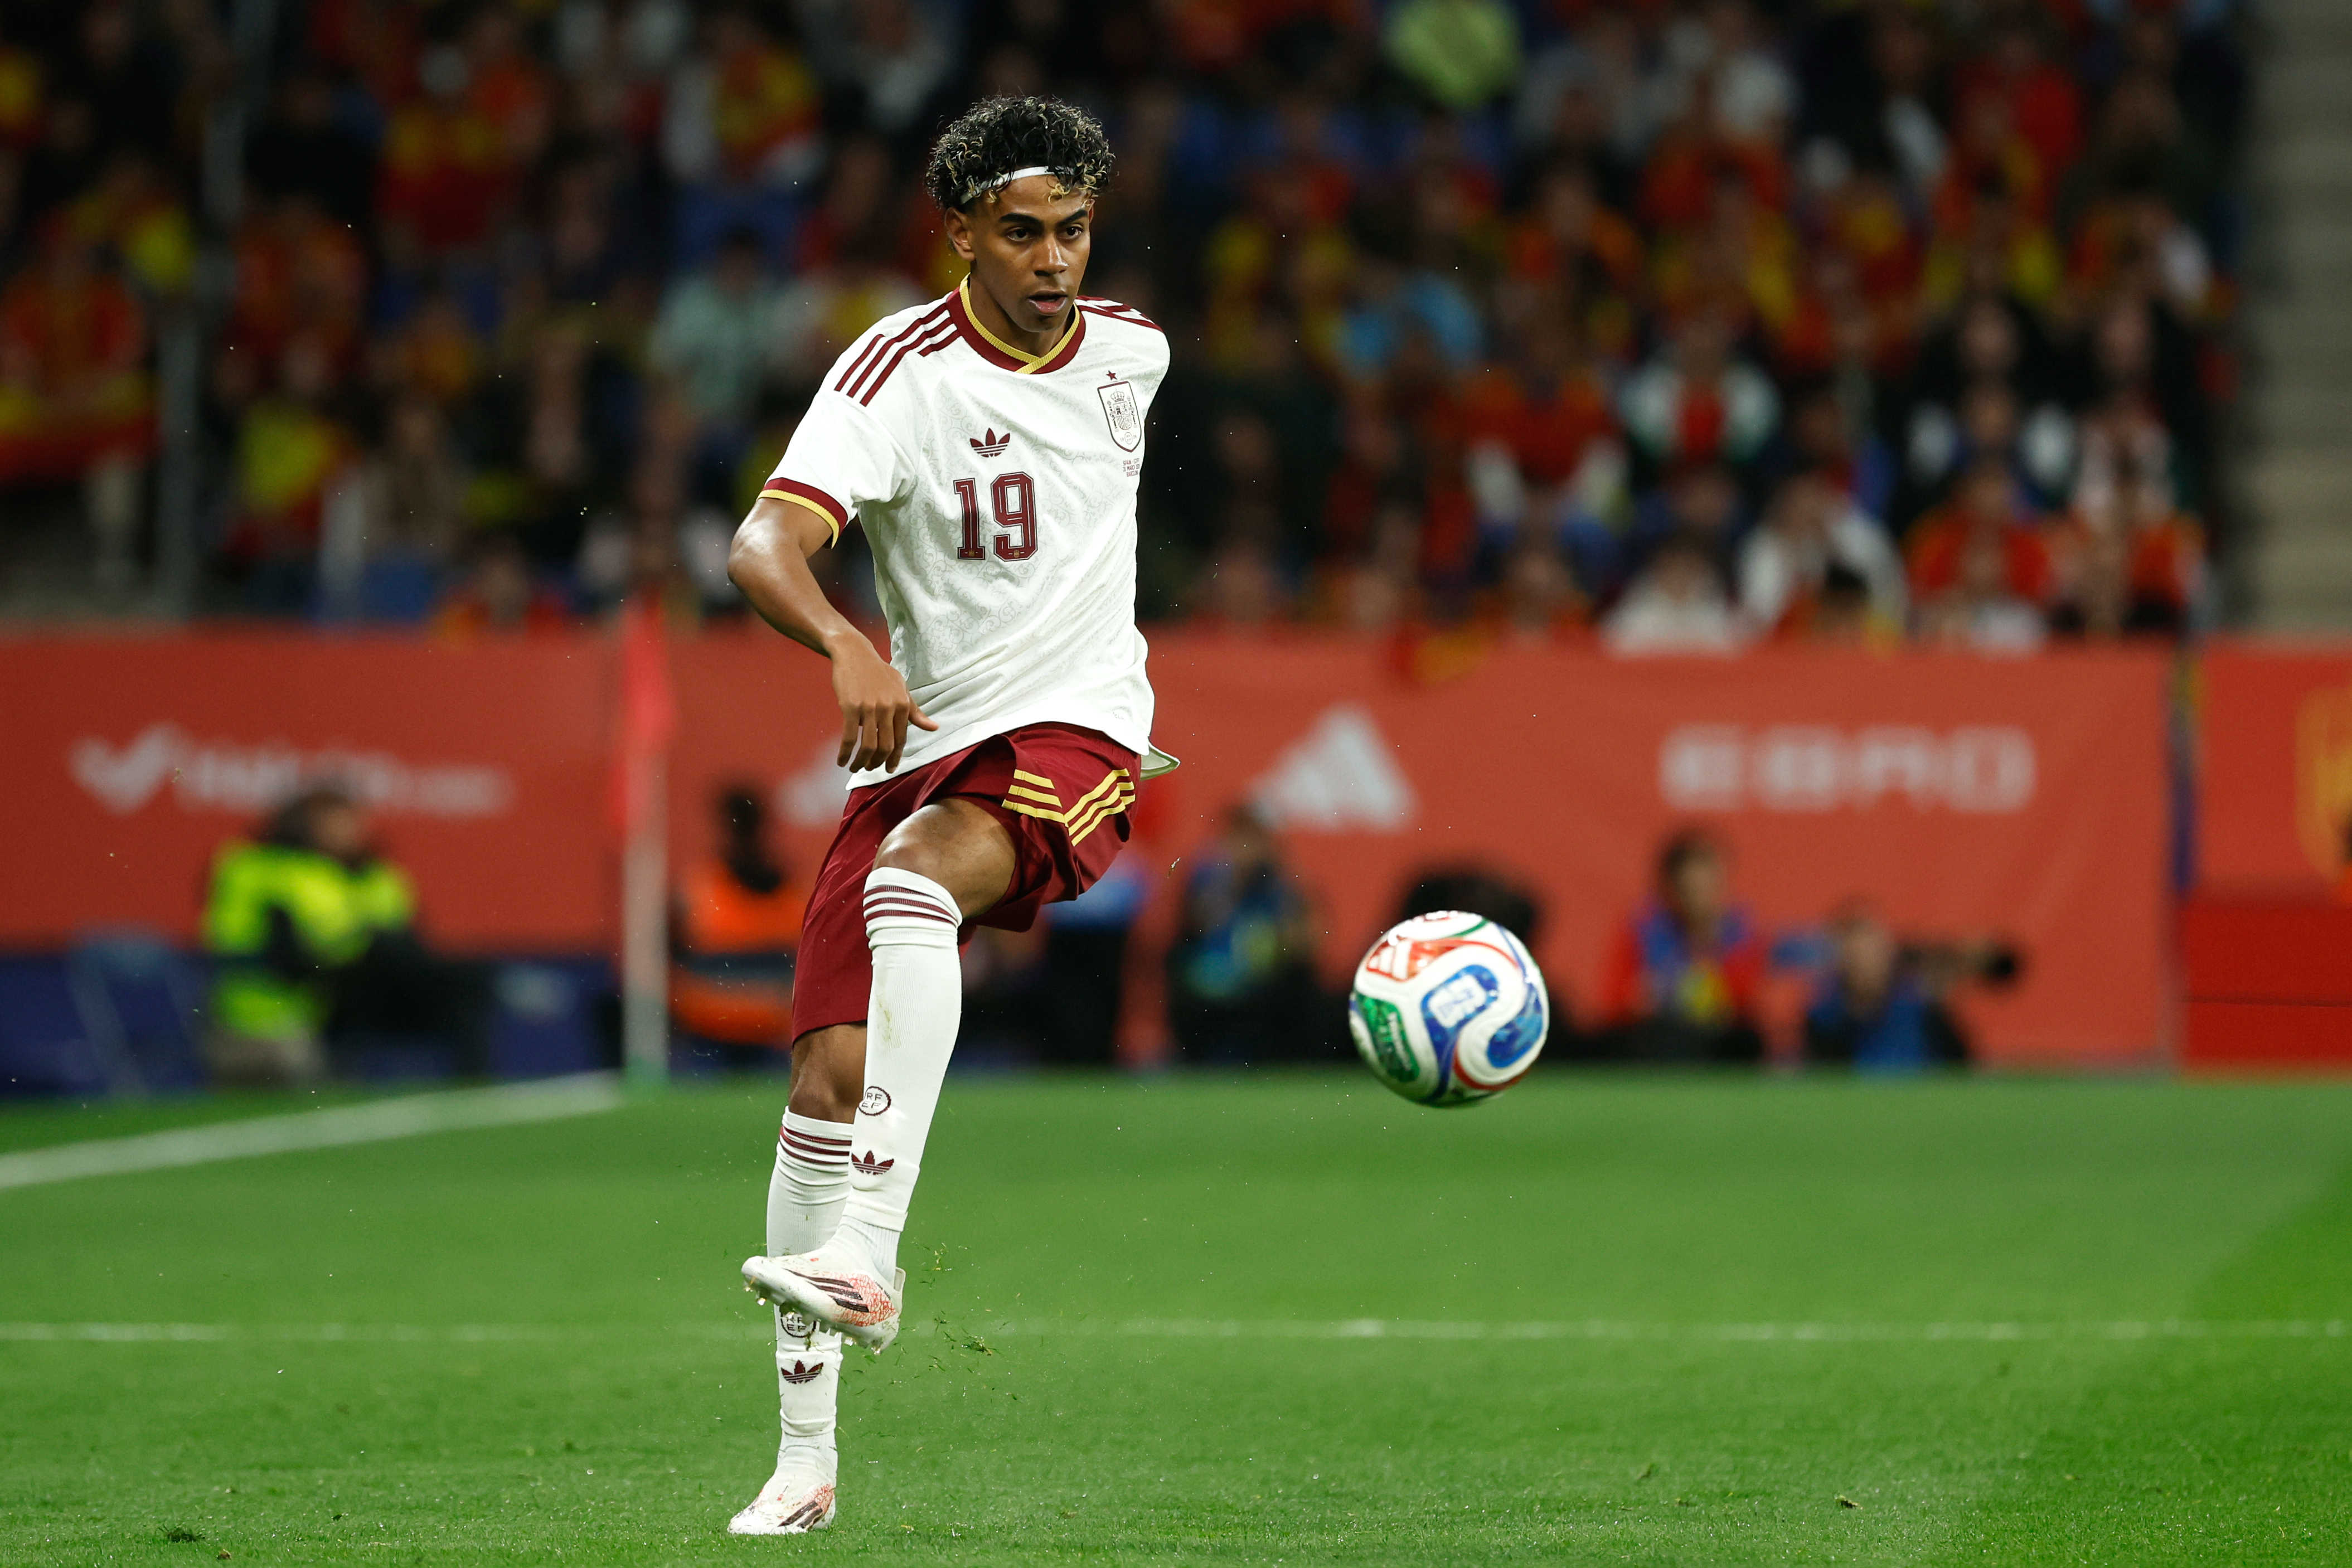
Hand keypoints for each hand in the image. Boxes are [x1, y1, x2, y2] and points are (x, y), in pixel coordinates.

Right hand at [829, 635, 936, 771]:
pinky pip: (849, 738)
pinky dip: (845, 753)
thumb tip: (935, 728)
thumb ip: (915, 711)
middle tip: (870, 769)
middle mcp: (889, 708)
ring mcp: (869, 708)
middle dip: (878, 763)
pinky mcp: (850, 707)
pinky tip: (841, 760)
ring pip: (868, 746)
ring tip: (855, 768)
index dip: (895, 757)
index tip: (889, 769)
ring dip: (861, 762)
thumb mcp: (901, 688)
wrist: (854, 653)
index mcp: (903, 704)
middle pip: (885, 746)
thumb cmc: (878, 672)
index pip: (901, 739)